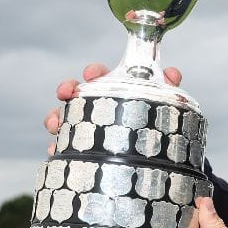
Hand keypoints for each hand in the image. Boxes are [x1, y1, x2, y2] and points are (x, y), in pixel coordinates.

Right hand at [42, 63, 182, 154]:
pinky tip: (56, 150)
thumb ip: (167, 88)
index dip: (93, 72)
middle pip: (75, 92)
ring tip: (55, 125)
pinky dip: (58, 146)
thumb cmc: (153, 120)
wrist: (152, 155)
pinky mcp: (79, 147)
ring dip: (55, 117)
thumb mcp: (162, 104)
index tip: (91, 74)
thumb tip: (172, 73)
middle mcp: (95, 105)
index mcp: (112, 90)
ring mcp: (85, 125)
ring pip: (62, 116)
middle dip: (67, 89)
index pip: (99, 74)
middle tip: (65, 92)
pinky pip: (63, 145)